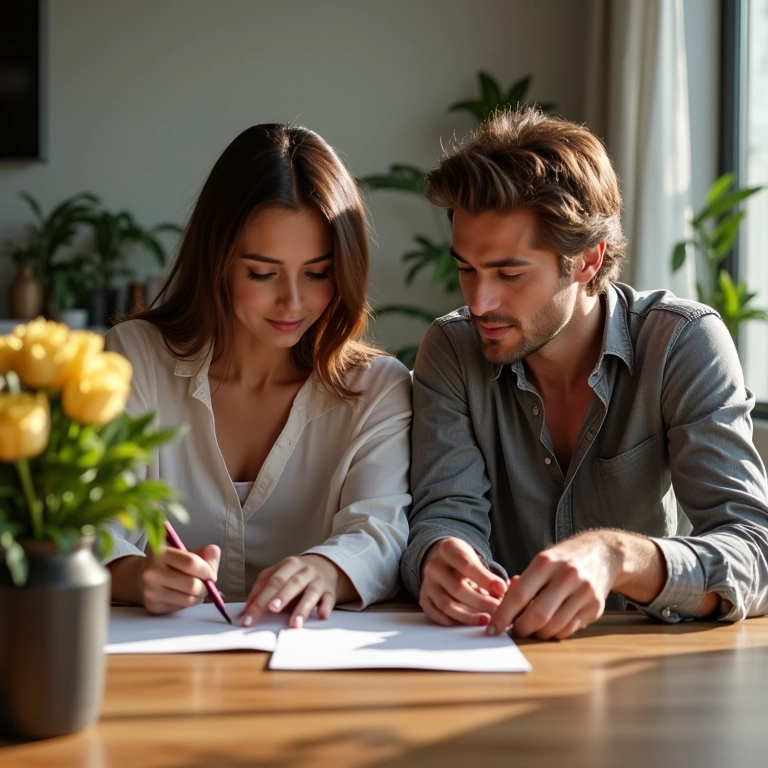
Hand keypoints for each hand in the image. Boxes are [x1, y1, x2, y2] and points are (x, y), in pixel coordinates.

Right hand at [139, 544, 221, 614]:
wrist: (143, 577)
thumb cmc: (170, 563)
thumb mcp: (184, 551)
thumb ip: (203, 552)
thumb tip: (213, 552)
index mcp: (160, 552)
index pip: (191, 563)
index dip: (207, 570)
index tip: (211, 574)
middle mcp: (151, 572)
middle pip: (191, 585)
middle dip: (205, 586)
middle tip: (207, 584)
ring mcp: (150, 591)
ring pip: (188, 599)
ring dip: (199, 596)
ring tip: (198, 590)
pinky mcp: (153, 606)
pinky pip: (180, 608)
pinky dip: (189, 603)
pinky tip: (186, 596)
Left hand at [241, 554, 352, 628]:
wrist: (326, 566)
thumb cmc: (296, 574)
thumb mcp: (279, 573)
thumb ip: (262, 587)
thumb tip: (247, 608)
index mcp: (289, 564)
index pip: (272, 581)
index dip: (260, 600)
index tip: (249, 618)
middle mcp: (305, 571)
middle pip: (293, 583)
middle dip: (282, 596)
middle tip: (272, 609)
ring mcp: (319, 581)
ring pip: (311, 593)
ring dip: (303, 608)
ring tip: (295, 623)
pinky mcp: (330, 592)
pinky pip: (329, 599)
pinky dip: (326, 607)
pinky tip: (322, 615)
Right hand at [419, 537, 507, 625]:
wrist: (440, 559)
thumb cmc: (462, 561)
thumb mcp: (475, 559)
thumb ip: (487, 576)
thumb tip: (503, 592)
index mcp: (447, 550)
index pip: (466, 565)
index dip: (485, 579)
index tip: (502, 590)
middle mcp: (434, 566)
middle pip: (457, 588)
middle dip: (480, 602)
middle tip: (498, 611)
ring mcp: (427, 584)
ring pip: (446, 605)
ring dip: (468, 616)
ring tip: (486, 620)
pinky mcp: (424, 598)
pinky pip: (435, 614)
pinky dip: (452, 621)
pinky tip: (467, 624)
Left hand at [486, 531, 622, 639]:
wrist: (603, 553)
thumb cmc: (563, 559)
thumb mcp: (541, 562)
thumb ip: (523, 583)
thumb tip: (503, 609)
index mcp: (546, 562)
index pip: (519, 595)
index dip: (503, 616)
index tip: (492, 629)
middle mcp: (567, 576)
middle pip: (538, 615)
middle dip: (521, 629)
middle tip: (514, 631)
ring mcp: (584, 592)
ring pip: (554, 626)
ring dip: (538, 633)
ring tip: (531, 628)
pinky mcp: (596, 607)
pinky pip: (569, 629)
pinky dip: (554, 632)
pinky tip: (550, 625)